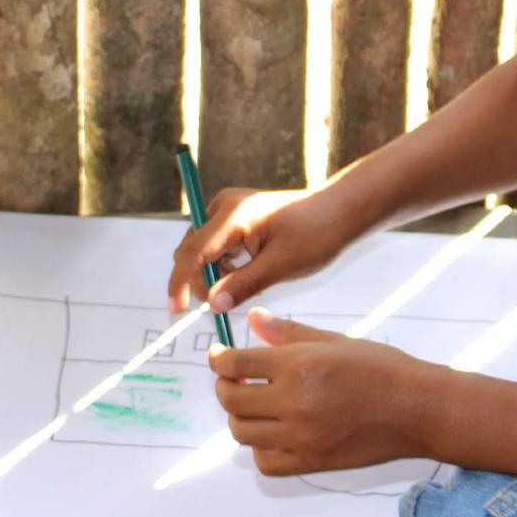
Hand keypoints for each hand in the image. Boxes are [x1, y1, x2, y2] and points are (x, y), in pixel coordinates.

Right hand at [168, 188, 350, 314]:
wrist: (339, 211)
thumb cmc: (315, 234)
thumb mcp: (280, 265)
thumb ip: (243, 284)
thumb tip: (211, 304)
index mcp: (232, 214)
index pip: (192, 252)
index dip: (180, 283)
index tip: (177, 310)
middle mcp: (224, 206)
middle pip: (192, 250)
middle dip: (199, 280)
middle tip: (222, 304)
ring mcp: (230, 209)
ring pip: (203, 250)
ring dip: (214, 273)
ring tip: (247, 286)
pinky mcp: (237, 216)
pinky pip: (217, 245)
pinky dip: (224, 264)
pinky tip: (248, 274)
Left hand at [209, 308, 435, 475]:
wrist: (415, 407)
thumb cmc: (380, 367)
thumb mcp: (334, 340)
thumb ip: (288, 332)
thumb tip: (254, 319)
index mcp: (299, 366)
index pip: (237, 363)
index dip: (220, 358)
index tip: (219, 354)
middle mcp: (294, 404)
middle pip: (232, 399)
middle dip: (224, 385)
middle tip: (233, 375)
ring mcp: (300, 438)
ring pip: (242, 432)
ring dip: (239, 414)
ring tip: (254, 400)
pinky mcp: (310, 463)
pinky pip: (265, 462)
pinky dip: (260, 447)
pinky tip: (272, 429)